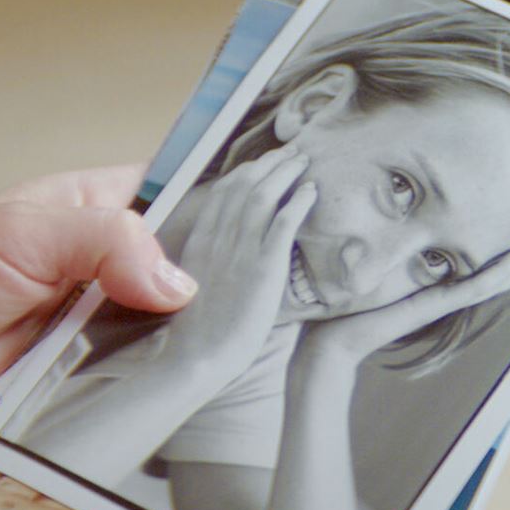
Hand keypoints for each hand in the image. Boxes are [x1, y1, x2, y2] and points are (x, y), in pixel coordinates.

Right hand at [165, 145, 315, 372]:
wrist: (199, 357)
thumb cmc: (200, 331)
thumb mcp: (197, 284)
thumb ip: (212, 261)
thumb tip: (227, 251)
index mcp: (202, 240)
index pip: (224, 191)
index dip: (247, 171)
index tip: (265, 163)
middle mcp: (219, 238)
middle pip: (246, 185)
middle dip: (271, 163)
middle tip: (293, 152)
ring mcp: (241, 251)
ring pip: (264, 195)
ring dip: (286, 173)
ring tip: (305, 161)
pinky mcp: (262, 268)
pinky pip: (283, 224)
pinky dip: (298, 202)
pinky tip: (312, 192)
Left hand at [297, 221, 509, 367]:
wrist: (326, 343)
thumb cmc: (338, 306)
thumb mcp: (360, 263)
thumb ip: (372, 245)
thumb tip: (370, 213)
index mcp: (430, 281)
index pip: (477, 257)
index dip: (503, 238)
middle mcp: (444, 291)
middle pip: (496, 266)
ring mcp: (443, 301)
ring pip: (497, 276)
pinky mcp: (435, 307)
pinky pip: (477, 288)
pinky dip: (503, 271)